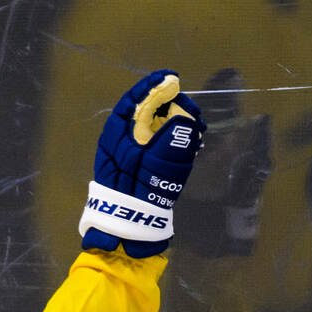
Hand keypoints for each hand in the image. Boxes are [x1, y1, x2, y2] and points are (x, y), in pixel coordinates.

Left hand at [80, 70, 205, 257]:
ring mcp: (135, 157)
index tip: (170, 78)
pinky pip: (161, 146)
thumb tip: (185, 121)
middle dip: (167, 105)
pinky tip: (192, 139)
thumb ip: (170, 144)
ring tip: (196, 123)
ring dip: (175, 122)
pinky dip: (176, 139)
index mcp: (115, 139)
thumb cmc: (137, 200)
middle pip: (144, 114)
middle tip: (190, 106)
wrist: (130, 233)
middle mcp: (122, 144)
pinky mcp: (147, 169)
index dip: (149, 89)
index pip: (131, 104)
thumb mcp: (154, 169)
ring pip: (154, 130)